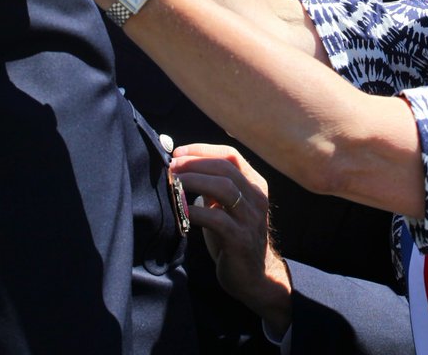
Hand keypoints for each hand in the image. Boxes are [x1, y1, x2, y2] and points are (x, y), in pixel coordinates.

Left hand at [170, 143, 292, 332]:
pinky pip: (217, 220)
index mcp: (255, 184)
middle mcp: (257, 197)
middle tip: (170, 167)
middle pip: (226, 168)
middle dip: (194, 164)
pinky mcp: (241, 240)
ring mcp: (251, 218)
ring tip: (173, 184)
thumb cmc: (233, 238)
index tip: (177, 152)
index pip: (230, 155)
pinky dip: (195, 212)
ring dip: (194, 182)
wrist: (254, 277)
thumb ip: (212, 187)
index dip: (202, 150)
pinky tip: (181, 211)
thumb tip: (180, 168)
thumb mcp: (226, 207)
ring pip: (224, 188)